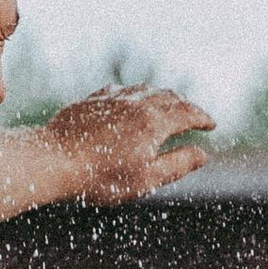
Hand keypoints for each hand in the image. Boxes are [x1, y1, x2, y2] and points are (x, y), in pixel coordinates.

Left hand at [34, 85, 214, 204]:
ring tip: (168, 105)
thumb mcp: (147, 179)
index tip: (212, 125)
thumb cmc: (102, 177)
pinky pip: (121, 90)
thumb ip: (177, 164)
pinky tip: (132, 101)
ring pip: (146, 89)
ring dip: (163, 96)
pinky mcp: (93, 100)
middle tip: (194, 116)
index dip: (203, 118)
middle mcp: (137, 104)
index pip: (188, 113)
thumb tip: (203, 154)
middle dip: (186, 105)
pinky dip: (136, 94)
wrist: (55, 160)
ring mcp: (114, 99)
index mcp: (154, 123)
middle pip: (170, 97)